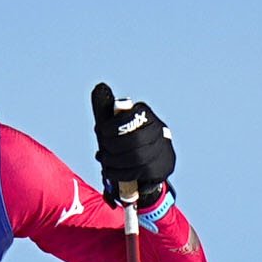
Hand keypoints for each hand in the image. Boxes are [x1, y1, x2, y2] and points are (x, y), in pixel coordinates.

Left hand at [91, 83, 175, 208]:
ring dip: (113, 162)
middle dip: (112, 148)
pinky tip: (109, 171)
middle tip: (101, 152)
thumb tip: (99, 88)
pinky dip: (118, 173)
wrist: (152, 163)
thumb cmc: (127, 141)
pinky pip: (137, 172)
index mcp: (144, 115)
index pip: (132, 118)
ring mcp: (162, 150)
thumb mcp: (117, 125)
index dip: (114, 126)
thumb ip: (109, 112)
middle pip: (135, 141)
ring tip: (103, 161)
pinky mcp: (161, 168)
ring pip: (136, 158)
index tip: (101, 131)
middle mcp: (158, 130)